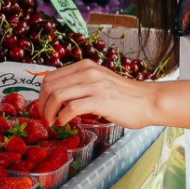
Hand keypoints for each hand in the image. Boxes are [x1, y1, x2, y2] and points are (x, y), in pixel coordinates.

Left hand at [36, 60, 159, 129]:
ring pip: (58, 95)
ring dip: (49, 112)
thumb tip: (58, 97)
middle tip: (44, 117)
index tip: (43, 107)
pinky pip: (71, 108)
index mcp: (85, 66)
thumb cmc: (124, 96)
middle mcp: (88, 71)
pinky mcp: (101, 100)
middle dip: (42, 104)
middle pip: (51, 86)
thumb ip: (81, 84)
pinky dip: (62, 117)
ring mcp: (94, 85)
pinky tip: (64, 122)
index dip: (41, 94)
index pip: (51, 77)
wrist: (147, 101)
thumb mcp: (99, 81)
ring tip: (52, 122)